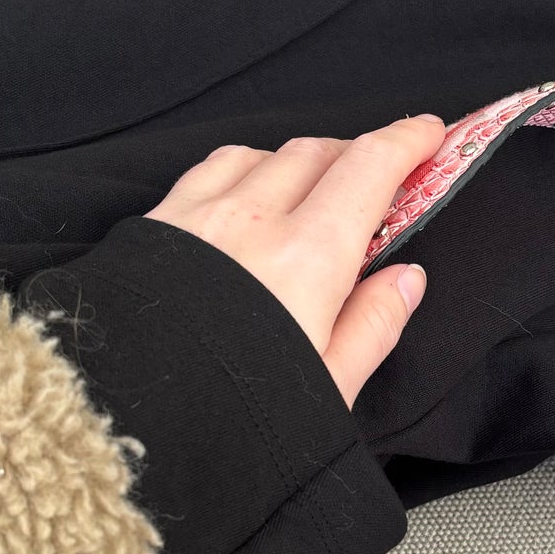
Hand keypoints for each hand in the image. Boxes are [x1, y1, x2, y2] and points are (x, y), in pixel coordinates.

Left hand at [146, 114, 444, 405]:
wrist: (124, 420)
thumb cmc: (226, 418)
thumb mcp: (327, 389)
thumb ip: (373, 326)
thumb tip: (406, 278)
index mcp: (310, 258)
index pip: (370, 168)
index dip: (407, 142)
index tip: (430, 133)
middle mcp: (254, 220)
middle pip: (319, 153)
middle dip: (356, 156)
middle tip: (378, 183)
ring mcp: (199, 216)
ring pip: (263, 155)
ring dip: (297, 163)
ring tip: (312, 195)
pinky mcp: (156, 227)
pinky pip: (209, 170)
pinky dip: (242, 170)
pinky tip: (245, 197)